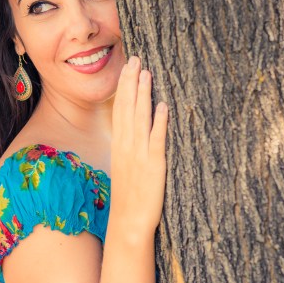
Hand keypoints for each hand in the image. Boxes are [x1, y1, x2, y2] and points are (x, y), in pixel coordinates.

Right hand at [109, 56, 168, 236]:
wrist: (128, 223)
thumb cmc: (129, 198)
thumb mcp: (126, 169)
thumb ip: (130, 149)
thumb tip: (137, 131)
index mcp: (120, 146)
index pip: (120, 110)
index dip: (124, 88)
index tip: (127, 68)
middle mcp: (127, 147)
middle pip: (127, 109)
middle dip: (131, 83)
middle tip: (135, 59)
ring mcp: (139, 155)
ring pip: (140, 119)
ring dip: (143, 95)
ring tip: (146, 73)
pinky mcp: (154, 166)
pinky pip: (156, 140)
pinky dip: (159, 122)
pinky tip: (163, 106)